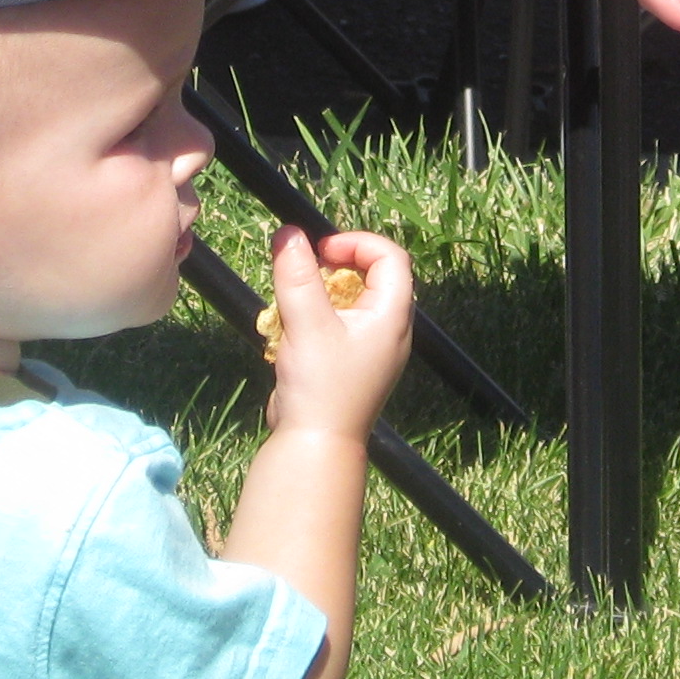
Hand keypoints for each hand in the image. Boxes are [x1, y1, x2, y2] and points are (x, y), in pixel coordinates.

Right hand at [260, 224, 409, 441]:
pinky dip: (313, 320)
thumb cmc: (320, 385)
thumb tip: (288, 233)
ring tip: (292, 307)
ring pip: (349, 301)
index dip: (357, 243)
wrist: (315, 446)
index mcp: (391, 316)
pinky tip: (289, 334)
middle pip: (371, 277)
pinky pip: (337, 325)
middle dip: (333, 268)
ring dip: (318, 295)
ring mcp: (370, 349)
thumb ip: (296, 275)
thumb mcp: (306, 322)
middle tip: (304, 275)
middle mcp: (388, 330)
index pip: (390, 258)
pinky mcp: (350, 363)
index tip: (321, 250)